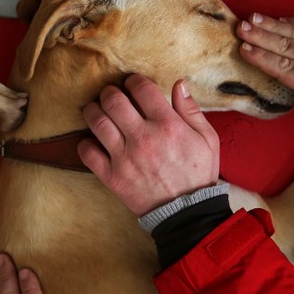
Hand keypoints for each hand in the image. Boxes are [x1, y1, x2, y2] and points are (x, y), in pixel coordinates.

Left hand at [78, 73, 219, 215]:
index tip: (132, 84)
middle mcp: (143, 137)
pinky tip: (94, 141)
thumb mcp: (207, 139)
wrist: (187, 212)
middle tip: (111, 95)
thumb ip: (191, 110)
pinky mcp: (113, 177)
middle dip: (109, 92)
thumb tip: (179, 84)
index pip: (141, 88)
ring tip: (97, 111)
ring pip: (97, 122)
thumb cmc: (199, 173)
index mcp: (167, 125)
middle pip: (113, 100)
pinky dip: (85, 143)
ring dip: (93, 111)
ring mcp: (124, 157)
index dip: (133, 80)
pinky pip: (87, 153)